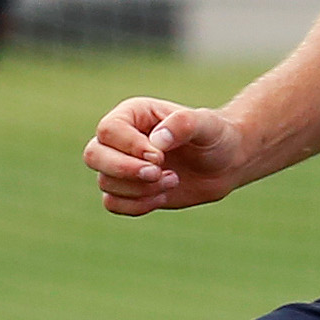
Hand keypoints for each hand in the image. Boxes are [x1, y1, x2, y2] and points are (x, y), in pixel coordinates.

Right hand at [85, 97, 244, 214]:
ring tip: (173, 180)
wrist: (225, 163)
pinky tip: (163, 195)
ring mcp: (121, 165)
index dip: (130, 148)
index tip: (161, 157)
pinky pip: (112, 204)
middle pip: (93, 155)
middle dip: (125, 170)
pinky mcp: (128, 190)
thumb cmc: (215, 136)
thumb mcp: (206, 124)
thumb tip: (155, 142)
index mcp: (133, 114)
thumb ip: (182, 125)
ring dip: (140, 189)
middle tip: (159, 172)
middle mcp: (120, 139)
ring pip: (105, 183)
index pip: (109, 130)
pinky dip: (138, 205)